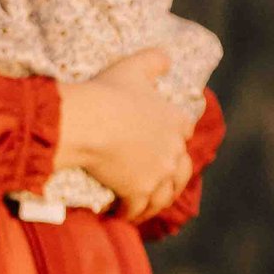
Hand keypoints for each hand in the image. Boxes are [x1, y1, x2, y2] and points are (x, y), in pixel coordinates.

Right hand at [55, 50, 196, 221]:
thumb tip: (167, 58)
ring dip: (154, 204)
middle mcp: (173, 150)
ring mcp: (158, 173)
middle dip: (173, 180)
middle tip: (160, 185)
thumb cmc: (108, 93)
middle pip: (182, 172)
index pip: (186, 131)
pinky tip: (122, 215)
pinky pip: (138, 209)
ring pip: (163, 197)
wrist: (87, 123)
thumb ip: (153, 61)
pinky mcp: (138, 192)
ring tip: (143, 208)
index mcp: (176, 121)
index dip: (176, 137)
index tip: (167, 142)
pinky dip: (131, 214)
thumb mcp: (133, 68)